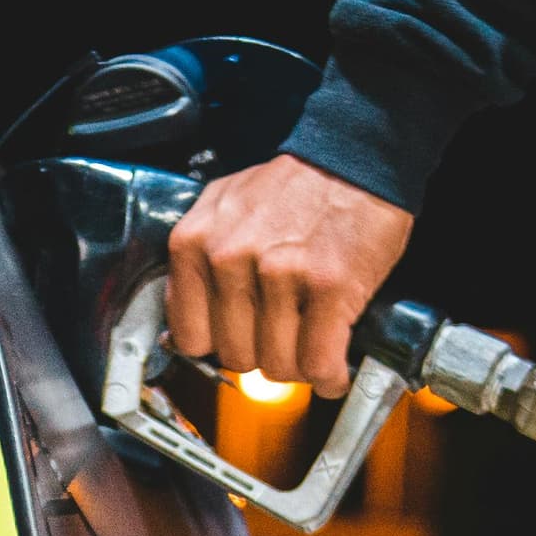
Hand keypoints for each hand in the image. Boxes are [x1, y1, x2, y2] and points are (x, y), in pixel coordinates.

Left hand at [166, 154, 415, 395]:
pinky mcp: (329, 288)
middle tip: (286, 337)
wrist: (354, 158)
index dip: (221, 345)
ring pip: (278, 367)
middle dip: (264, 355)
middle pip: (236, 357)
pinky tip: (335, 369)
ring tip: (313, 346)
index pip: (190, 337)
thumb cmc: (292, 187)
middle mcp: (230, 260)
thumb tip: (182, 329)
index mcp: (194, 243)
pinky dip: (330, 377)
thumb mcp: (222, 208)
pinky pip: (319, 363)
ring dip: (300, 367)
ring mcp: (280, 275)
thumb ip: (198, 261)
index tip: (242, 339)